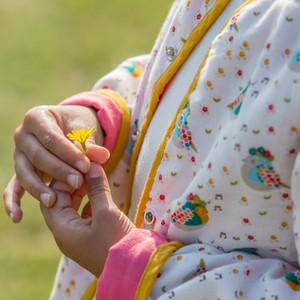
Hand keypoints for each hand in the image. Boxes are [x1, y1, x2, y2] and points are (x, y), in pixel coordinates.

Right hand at [3, 105, 109, 222]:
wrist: (70, 127)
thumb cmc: (78, 126)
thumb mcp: (86, 129)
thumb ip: (91, 144)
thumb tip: (102, 156)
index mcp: (37, 118)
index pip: (51, 137)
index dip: (67, 153)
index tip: (85, 166)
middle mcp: (23, 135)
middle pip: (37, 156)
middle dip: (58, 171)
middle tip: (77, 182)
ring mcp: (19, 154)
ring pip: (24, 172)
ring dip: (38, 188)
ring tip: (53, 201)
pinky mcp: (21, 170)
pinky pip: (14, 186)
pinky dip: (13, 201)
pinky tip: (17, 217)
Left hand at [40, 162, 133, 276]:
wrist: (133, 268)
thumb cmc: (116, 241)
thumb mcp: (106, 212)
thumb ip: (97, 188)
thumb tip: (92, 166)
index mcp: (62, 229)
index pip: (53, 196)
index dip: (65, 177)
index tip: (80, 163)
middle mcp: (65, 233)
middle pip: (59, 201)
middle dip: (71, 183)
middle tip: (85, 168)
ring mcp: (76, 235)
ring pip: (71, 207)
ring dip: (80, 191)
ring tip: (92, 176)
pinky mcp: (88, 236)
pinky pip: (82, 214)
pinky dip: (88, 200)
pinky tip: (98, 191)